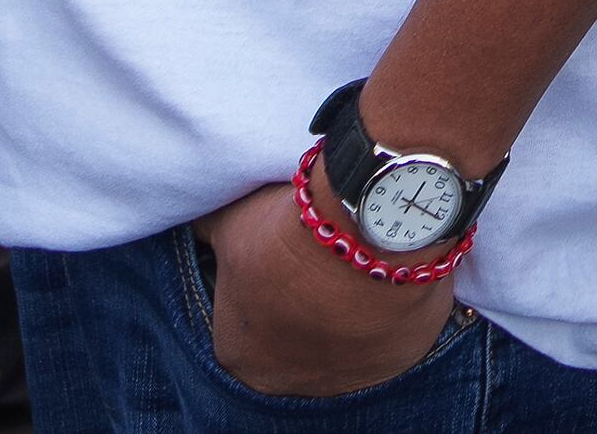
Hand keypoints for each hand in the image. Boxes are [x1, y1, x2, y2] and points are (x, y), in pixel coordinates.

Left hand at [194, 175, 455, 396]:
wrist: (369, 229)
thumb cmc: (290, 230)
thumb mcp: (232, 218)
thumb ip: (210, 228)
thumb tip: (199, 221)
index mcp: (236, 352)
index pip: (239, 319)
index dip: (259, 278)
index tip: (278, 250)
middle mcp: (285, 378)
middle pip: (289, 335)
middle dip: (300, 301)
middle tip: (317, 255)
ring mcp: (344, 376)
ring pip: (340, 340)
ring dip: (344, 307)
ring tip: (355, 260)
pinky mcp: (397, 362)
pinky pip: (388, 334)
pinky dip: (387, 306)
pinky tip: (387, 269)